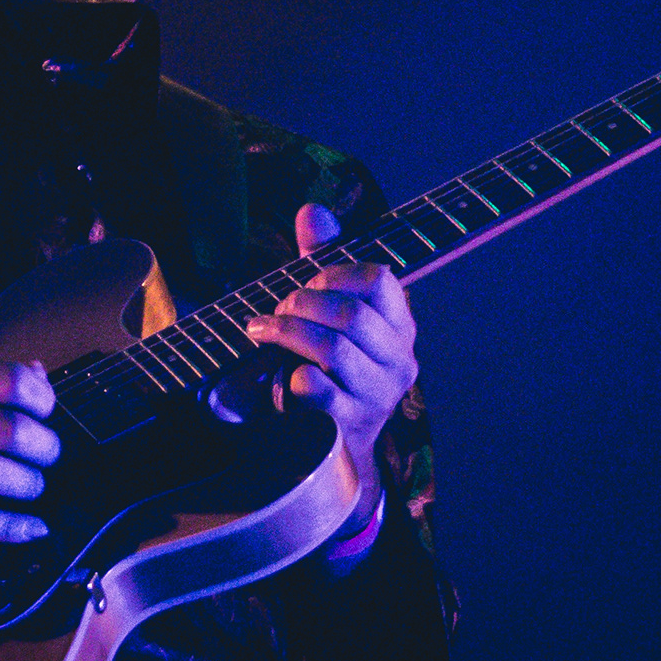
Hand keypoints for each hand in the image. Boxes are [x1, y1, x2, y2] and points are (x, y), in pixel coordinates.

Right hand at [0, 357, 61, 542]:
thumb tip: (36, 372)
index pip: (5, 381)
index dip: (40, 398)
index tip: (46, 412)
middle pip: (7, 430)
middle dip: (43, 447)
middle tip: (47, 455)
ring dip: (27, 484)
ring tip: (32, 485)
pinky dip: (8, 528)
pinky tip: (31, 528)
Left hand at [205, 205, 417, 501]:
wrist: (333, 449)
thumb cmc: (326, 368)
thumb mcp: (325, 312)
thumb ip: (320, 262)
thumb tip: (313, 211)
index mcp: (399, 326)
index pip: (380, 279)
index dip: (335, 272)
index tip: (308, 281)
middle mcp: (399, 360)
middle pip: (351, 313)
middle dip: (301, 303)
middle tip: (274, 310)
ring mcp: (378, 396)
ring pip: (333, 349)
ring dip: (287, 333)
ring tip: (261, 332)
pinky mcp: (350, 424)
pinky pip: (316, 388)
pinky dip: (291, 377)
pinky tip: (280, 378)